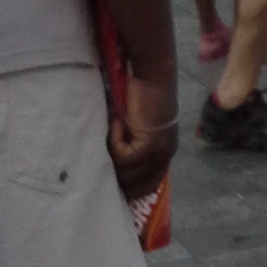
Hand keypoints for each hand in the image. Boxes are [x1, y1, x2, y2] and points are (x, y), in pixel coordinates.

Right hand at [108, 73, 179, 202]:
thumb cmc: (143, 96)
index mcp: (165, 154)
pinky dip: (114, 141)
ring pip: (127, 174)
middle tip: (100, 167)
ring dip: (113, 156)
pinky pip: (123, 157)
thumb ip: (133, 146)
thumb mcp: (139, 128)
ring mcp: (159, 153)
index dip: (131, 191)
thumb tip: (111, 169)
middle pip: (137, 187)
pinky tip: (115, 123)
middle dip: (118, 181)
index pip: (149, 186)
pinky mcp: (150, 145)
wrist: (154, 75)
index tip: (112, 189)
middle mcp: (166, 156)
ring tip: (110, 135)